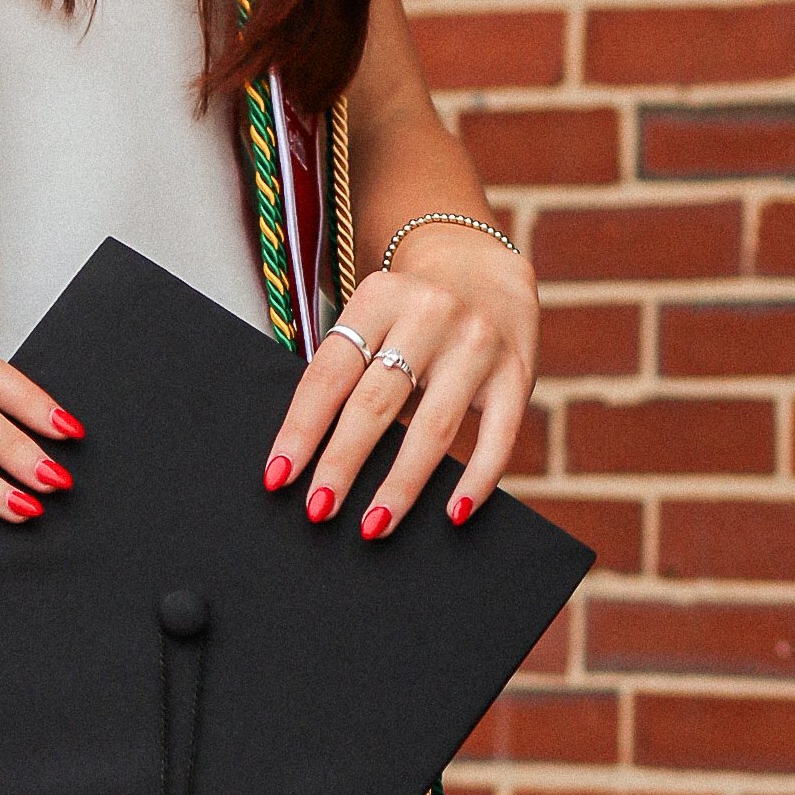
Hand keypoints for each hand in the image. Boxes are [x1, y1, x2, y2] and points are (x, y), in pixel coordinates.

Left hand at [264, 228, 537, 540]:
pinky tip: (454, 513)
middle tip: (318, 510)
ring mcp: (478, 344)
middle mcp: (430, 314)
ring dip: (401, 485)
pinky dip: (477, 480)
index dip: (301, 429)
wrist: (484, 269)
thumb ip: (348, 370)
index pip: (330, 373)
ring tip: (374, 526)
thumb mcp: (374, 317)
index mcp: (380, 298)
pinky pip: (498, 437)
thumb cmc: (409, 314)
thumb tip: (308, 459)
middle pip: (376, 402)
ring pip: (433, 427)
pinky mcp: (516, 373)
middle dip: (343, 463)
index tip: (278, 477)